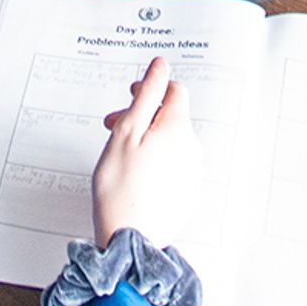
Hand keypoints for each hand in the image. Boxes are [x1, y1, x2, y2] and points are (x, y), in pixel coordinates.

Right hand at [90, 57, 200, 246]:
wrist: (129, 239)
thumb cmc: (121, 186)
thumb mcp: (126, 131)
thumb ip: (146, 95)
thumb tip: (160, 66)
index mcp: (178, 129)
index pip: (174, 91)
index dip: (151, 88)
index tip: (131, 96)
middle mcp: (192, 148)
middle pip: (171, 118)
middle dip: (144, 116)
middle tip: (114, 127)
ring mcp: (192, 173)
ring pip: (170, 143)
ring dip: (148, 139)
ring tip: (121, 155)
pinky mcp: (187, 193)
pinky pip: (172, 166)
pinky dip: (155, 162)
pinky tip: (134, 175)